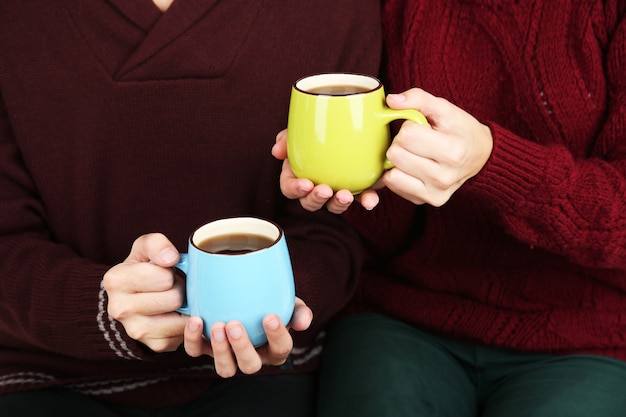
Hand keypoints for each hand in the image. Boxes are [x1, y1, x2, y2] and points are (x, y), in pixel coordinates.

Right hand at [103, 233, 186, 351]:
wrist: (131, 299)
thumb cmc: (142, 269)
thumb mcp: (145, 248)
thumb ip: (156, 244)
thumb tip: (171, 258)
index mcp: (116, 280)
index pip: (163, 276)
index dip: (170, 272)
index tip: (163, 272)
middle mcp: (120, 309)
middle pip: (174, 298)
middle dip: (179, 289)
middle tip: (171, 287)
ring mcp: (135, 331)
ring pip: (180, 318)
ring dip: (184, 307)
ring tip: (173, 300)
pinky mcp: (153, 345)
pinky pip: (183, 334)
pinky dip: (185, 323)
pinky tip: (175, 315)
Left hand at [184, 297, 312, 377]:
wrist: (247, 296)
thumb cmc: (272, 302)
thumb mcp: (289, 303)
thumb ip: (299, 311)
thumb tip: (303, 323)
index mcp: (275, 348)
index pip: (281, 349)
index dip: (277, 336)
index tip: (270, 317)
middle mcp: (252, 358)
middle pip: (250, 365)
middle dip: (241, 347)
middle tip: (234, 324)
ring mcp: (229, 356)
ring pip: (225, 368)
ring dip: (219, 349)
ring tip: (217, 326)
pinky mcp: (206, 349)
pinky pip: (196, 352)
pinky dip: (193, 339)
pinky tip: (196, 320)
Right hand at [272, 130, 380, 212]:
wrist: (351, 123)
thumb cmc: (320, 128)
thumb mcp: (301, 127)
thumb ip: (287, 137)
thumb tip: (277, 151)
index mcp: (298, 173)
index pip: (289, 187)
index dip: (295, 189)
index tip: (305, 184)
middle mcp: (316, 185)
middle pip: (310, 202)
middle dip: (316, 199)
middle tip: (325, 190)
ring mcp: (337, 189)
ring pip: (334, 206)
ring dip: (338, 204)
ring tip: (346, 195)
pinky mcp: (359, 189)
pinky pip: (362, 199)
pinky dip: (366, 201)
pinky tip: (369, 201)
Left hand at [382, 89, 492, 205]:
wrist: (481, 157)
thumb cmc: (460, 130)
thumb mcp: (445, 108)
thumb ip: (418, 99)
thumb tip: (391, 101)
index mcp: (452, 151)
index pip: (407, 135)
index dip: (409, 126)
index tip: (421, 127)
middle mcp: (444, 177)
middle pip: (395, 154)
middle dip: (400, 143)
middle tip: (416, 141)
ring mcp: (435, 192)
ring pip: (391, 173)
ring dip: (397, 160)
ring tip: (414, 154)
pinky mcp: (425, 201)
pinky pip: (393, 185)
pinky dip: (397, 173)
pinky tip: (411, 167)